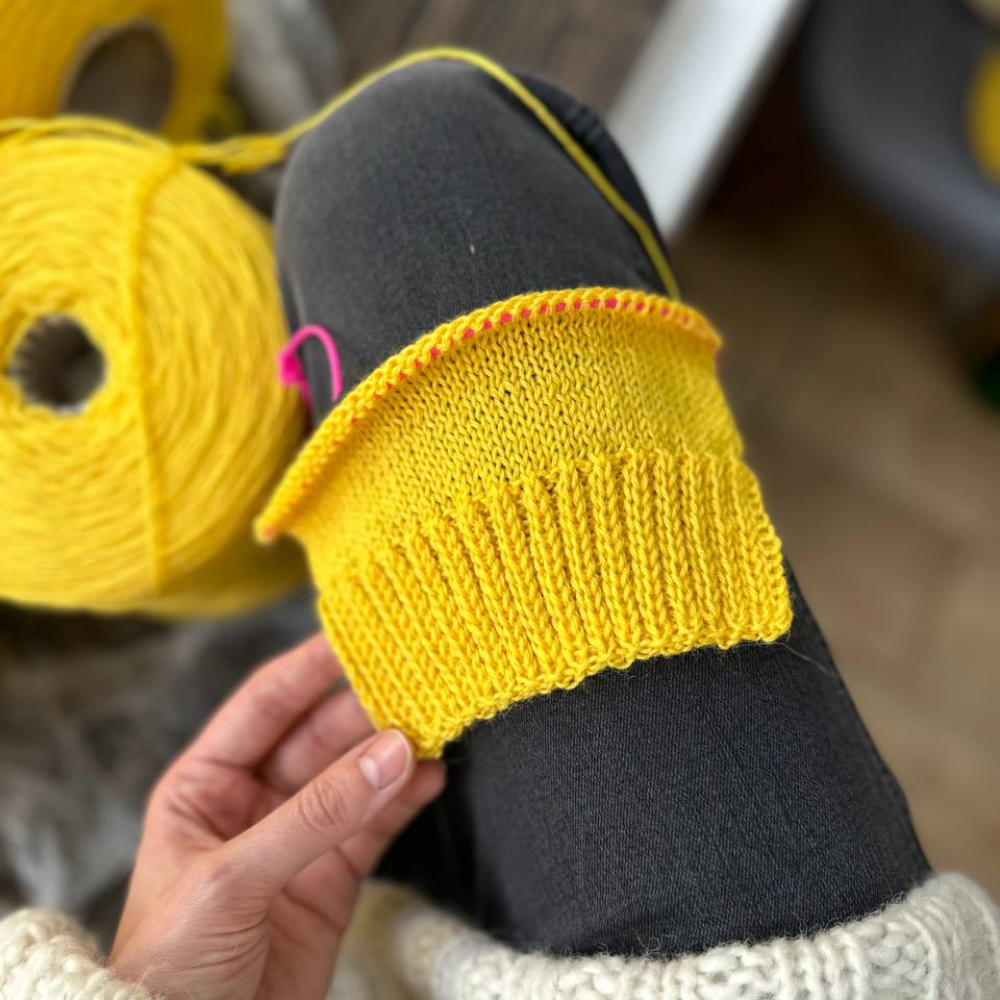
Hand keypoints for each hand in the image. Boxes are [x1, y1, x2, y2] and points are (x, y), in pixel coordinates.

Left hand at [110, 633, 444, 999]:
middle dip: (367, 710)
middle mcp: (253, 800)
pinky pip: (376, 824)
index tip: (361, 633)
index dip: (311, 666)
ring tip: (438, 723)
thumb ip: (314, 816)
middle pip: (320, 736)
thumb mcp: (231, 881)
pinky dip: (406, 799)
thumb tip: (393, 752)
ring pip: (355, 776)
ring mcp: (298, 838)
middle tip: (419, 682)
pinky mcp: (333, 878)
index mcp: (205, 784)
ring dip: (394, 751)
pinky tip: (434, 776)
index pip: (265, 704)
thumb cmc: (172, 965)